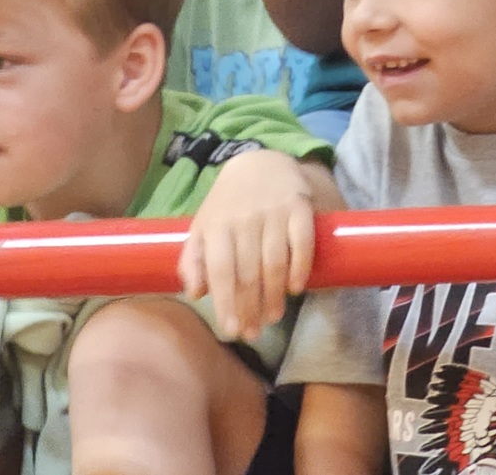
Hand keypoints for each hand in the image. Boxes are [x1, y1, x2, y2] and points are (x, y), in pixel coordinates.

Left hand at [179, 149, 317, 339]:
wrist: (261, 163)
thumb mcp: (203, 227)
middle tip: (254, 333)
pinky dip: (300, 267)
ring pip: (275, 261)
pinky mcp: (299, 206)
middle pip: (249, 272)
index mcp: (216, 225)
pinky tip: (296, 289)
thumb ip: (193, 260)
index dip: (226, 302)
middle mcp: (244, 219)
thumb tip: (194, 293)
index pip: (221, 270)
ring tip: (272, 317)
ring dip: (274, 295)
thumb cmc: (228, 205)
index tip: (232, 330)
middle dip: (250, 307)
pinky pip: (302, 241)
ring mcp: (273, 212)